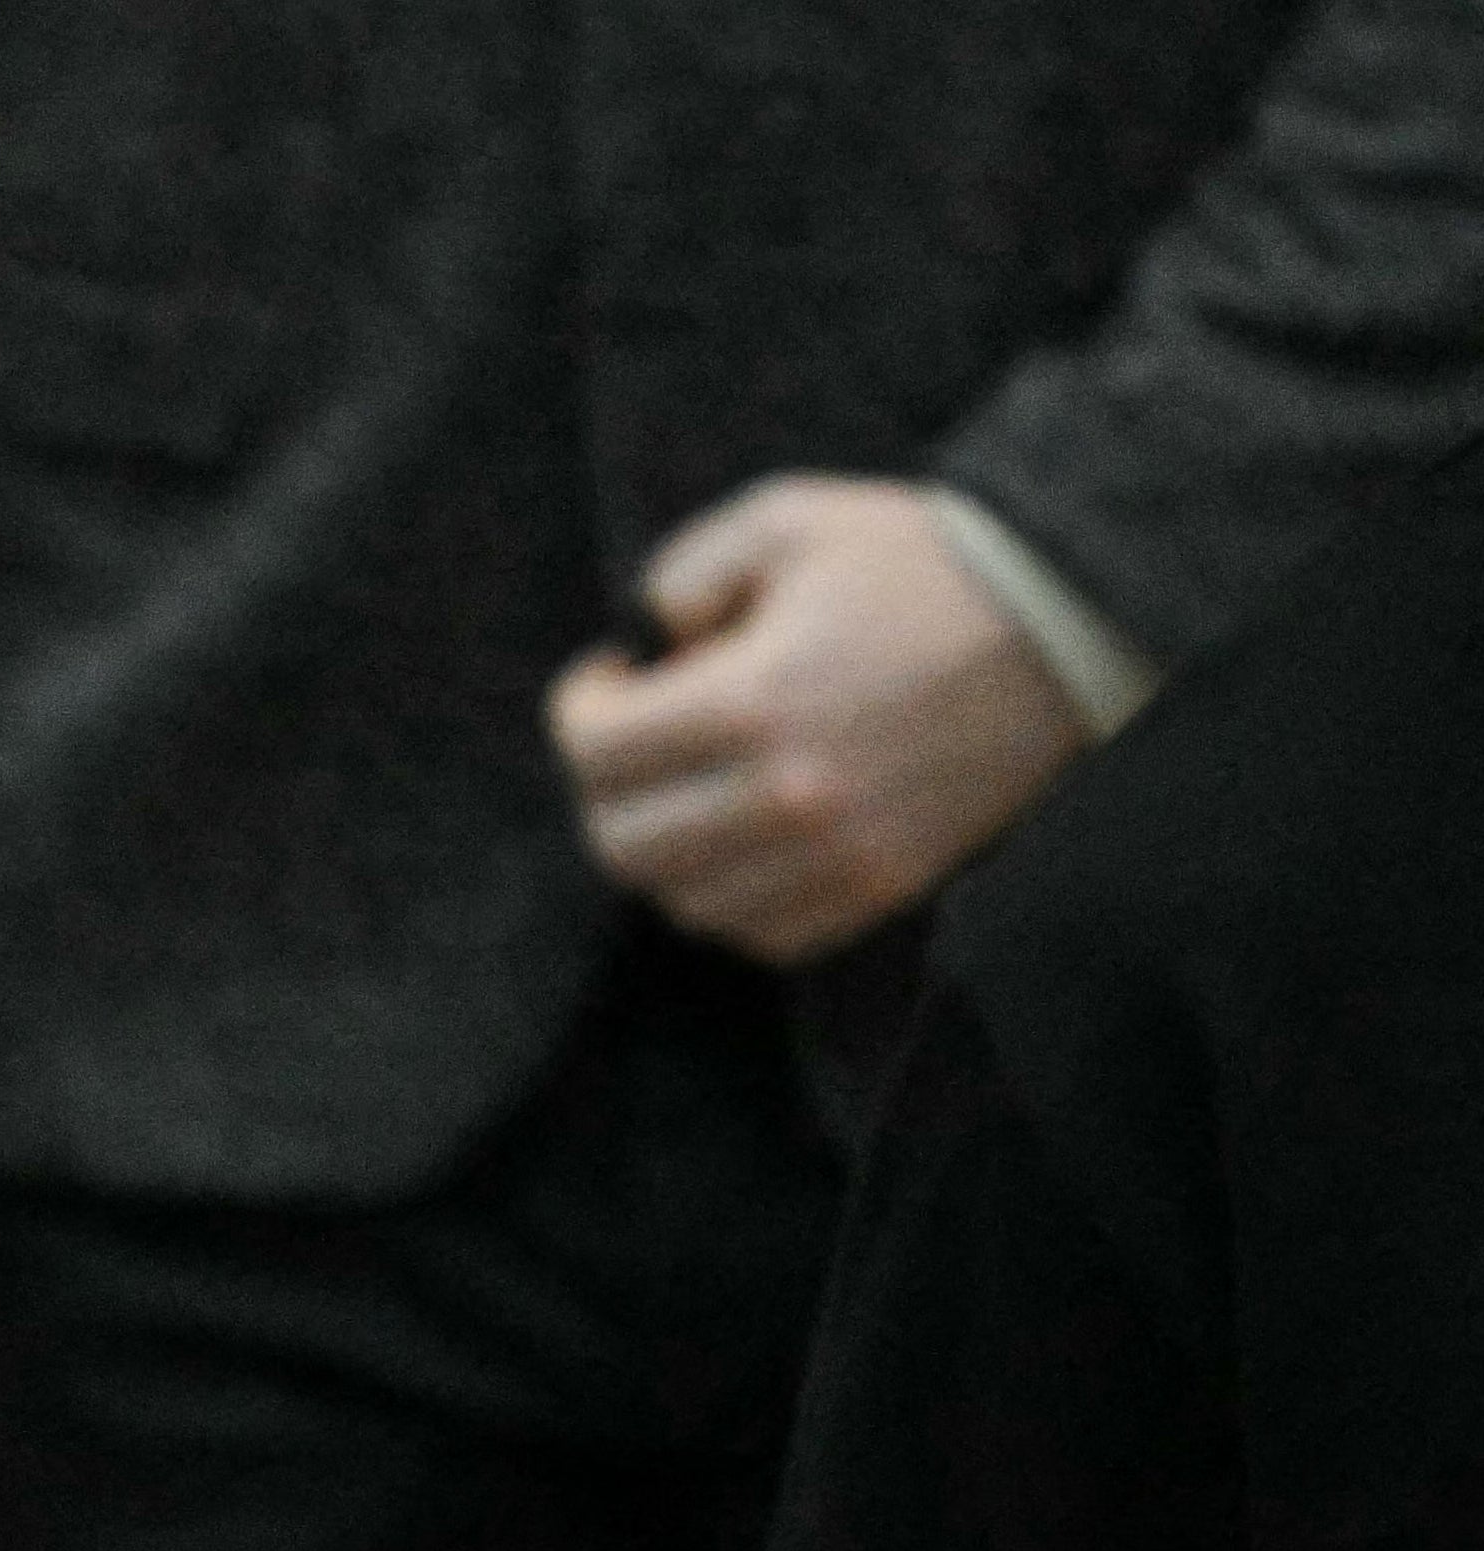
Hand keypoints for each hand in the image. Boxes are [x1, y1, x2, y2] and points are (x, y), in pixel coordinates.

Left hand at [549, 479, 1091, 962]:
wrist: (1067, 617)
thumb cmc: (920, 559)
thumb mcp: (787, 522)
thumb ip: (682, 575)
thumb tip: (637, 648)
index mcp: (753, 700)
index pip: (594, 752)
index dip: (579, 711)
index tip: (607, 684)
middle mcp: (788, 793)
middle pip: (620, 843)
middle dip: (605, 789)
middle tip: (633, 742)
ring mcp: (838, 852)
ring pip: (681, 899)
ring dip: (664, 846)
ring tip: (692, 784)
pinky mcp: (882, 885)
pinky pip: (758, 932)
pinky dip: (729, 895)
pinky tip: (746, 834)